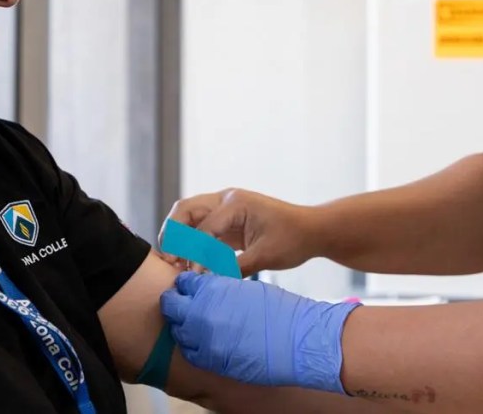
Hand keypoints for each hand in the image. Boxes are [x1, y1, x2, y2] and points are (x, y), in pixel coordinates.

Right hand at [159, 189, 315, 275]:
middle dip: (172, 234)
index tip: (194, 276)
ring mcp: (225, 207)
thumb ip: (235, 268)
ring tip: (174, 263)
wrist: (312, 230)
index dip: (195, 253)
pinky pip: (200, 227)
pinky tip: (189, 263)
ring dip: (178, 237)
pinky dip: (190, 242)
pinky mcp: (226, 220)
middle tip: (169, 262)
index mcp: (236, 203)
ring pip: (188, 216)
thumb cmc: (294, 239)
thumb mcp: (265, 256)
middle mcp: (226, 199)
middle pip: (185, 210)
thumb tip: (208, 283)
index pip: (203, 228)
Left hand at [160, 272, 358, 392]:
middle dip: (177, 305)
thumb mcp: (245, 288)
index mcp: (212, 288)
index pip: (183, 283)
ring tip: (196, 326)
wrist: (297, 338)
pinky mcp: (212, 360)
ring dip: (184, 327)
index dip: (185, 286)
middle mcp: (203, 311)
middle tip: (184, 307)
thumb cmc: (278, 310)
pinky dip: (193, 348)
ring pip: (179, 331)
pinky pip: (191, 353)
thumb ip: (220, 288)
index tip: (188, 290)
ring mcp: (205, 338)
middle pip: (172, 306)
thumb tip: (205, 291)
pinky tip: (204, 344)